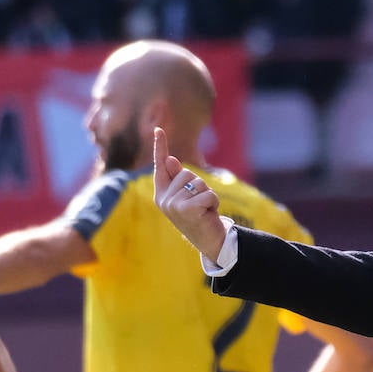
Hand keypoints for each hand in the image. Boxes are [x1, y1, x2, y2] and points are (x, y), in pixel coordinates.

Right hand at [151, 126, 227, 261]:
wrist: (209, 241)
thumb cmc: (199, 215)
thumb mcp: (187, 197)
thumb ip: (178, 180)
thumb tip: (170, 159)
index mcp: (161, 194)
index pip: (160, 166)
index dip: (161, 147)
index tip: (159, 129)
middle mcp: (164, 199)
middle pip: (186, 173)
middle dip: (199, 186)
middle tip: (199, 204)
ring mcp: (173, 206)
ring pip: (198, 183)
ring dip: (207, 195)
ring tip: (204, 209)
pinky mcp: (186, 210)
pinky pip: (208, 194)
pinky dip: (213, 202)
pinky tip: (209, 214)